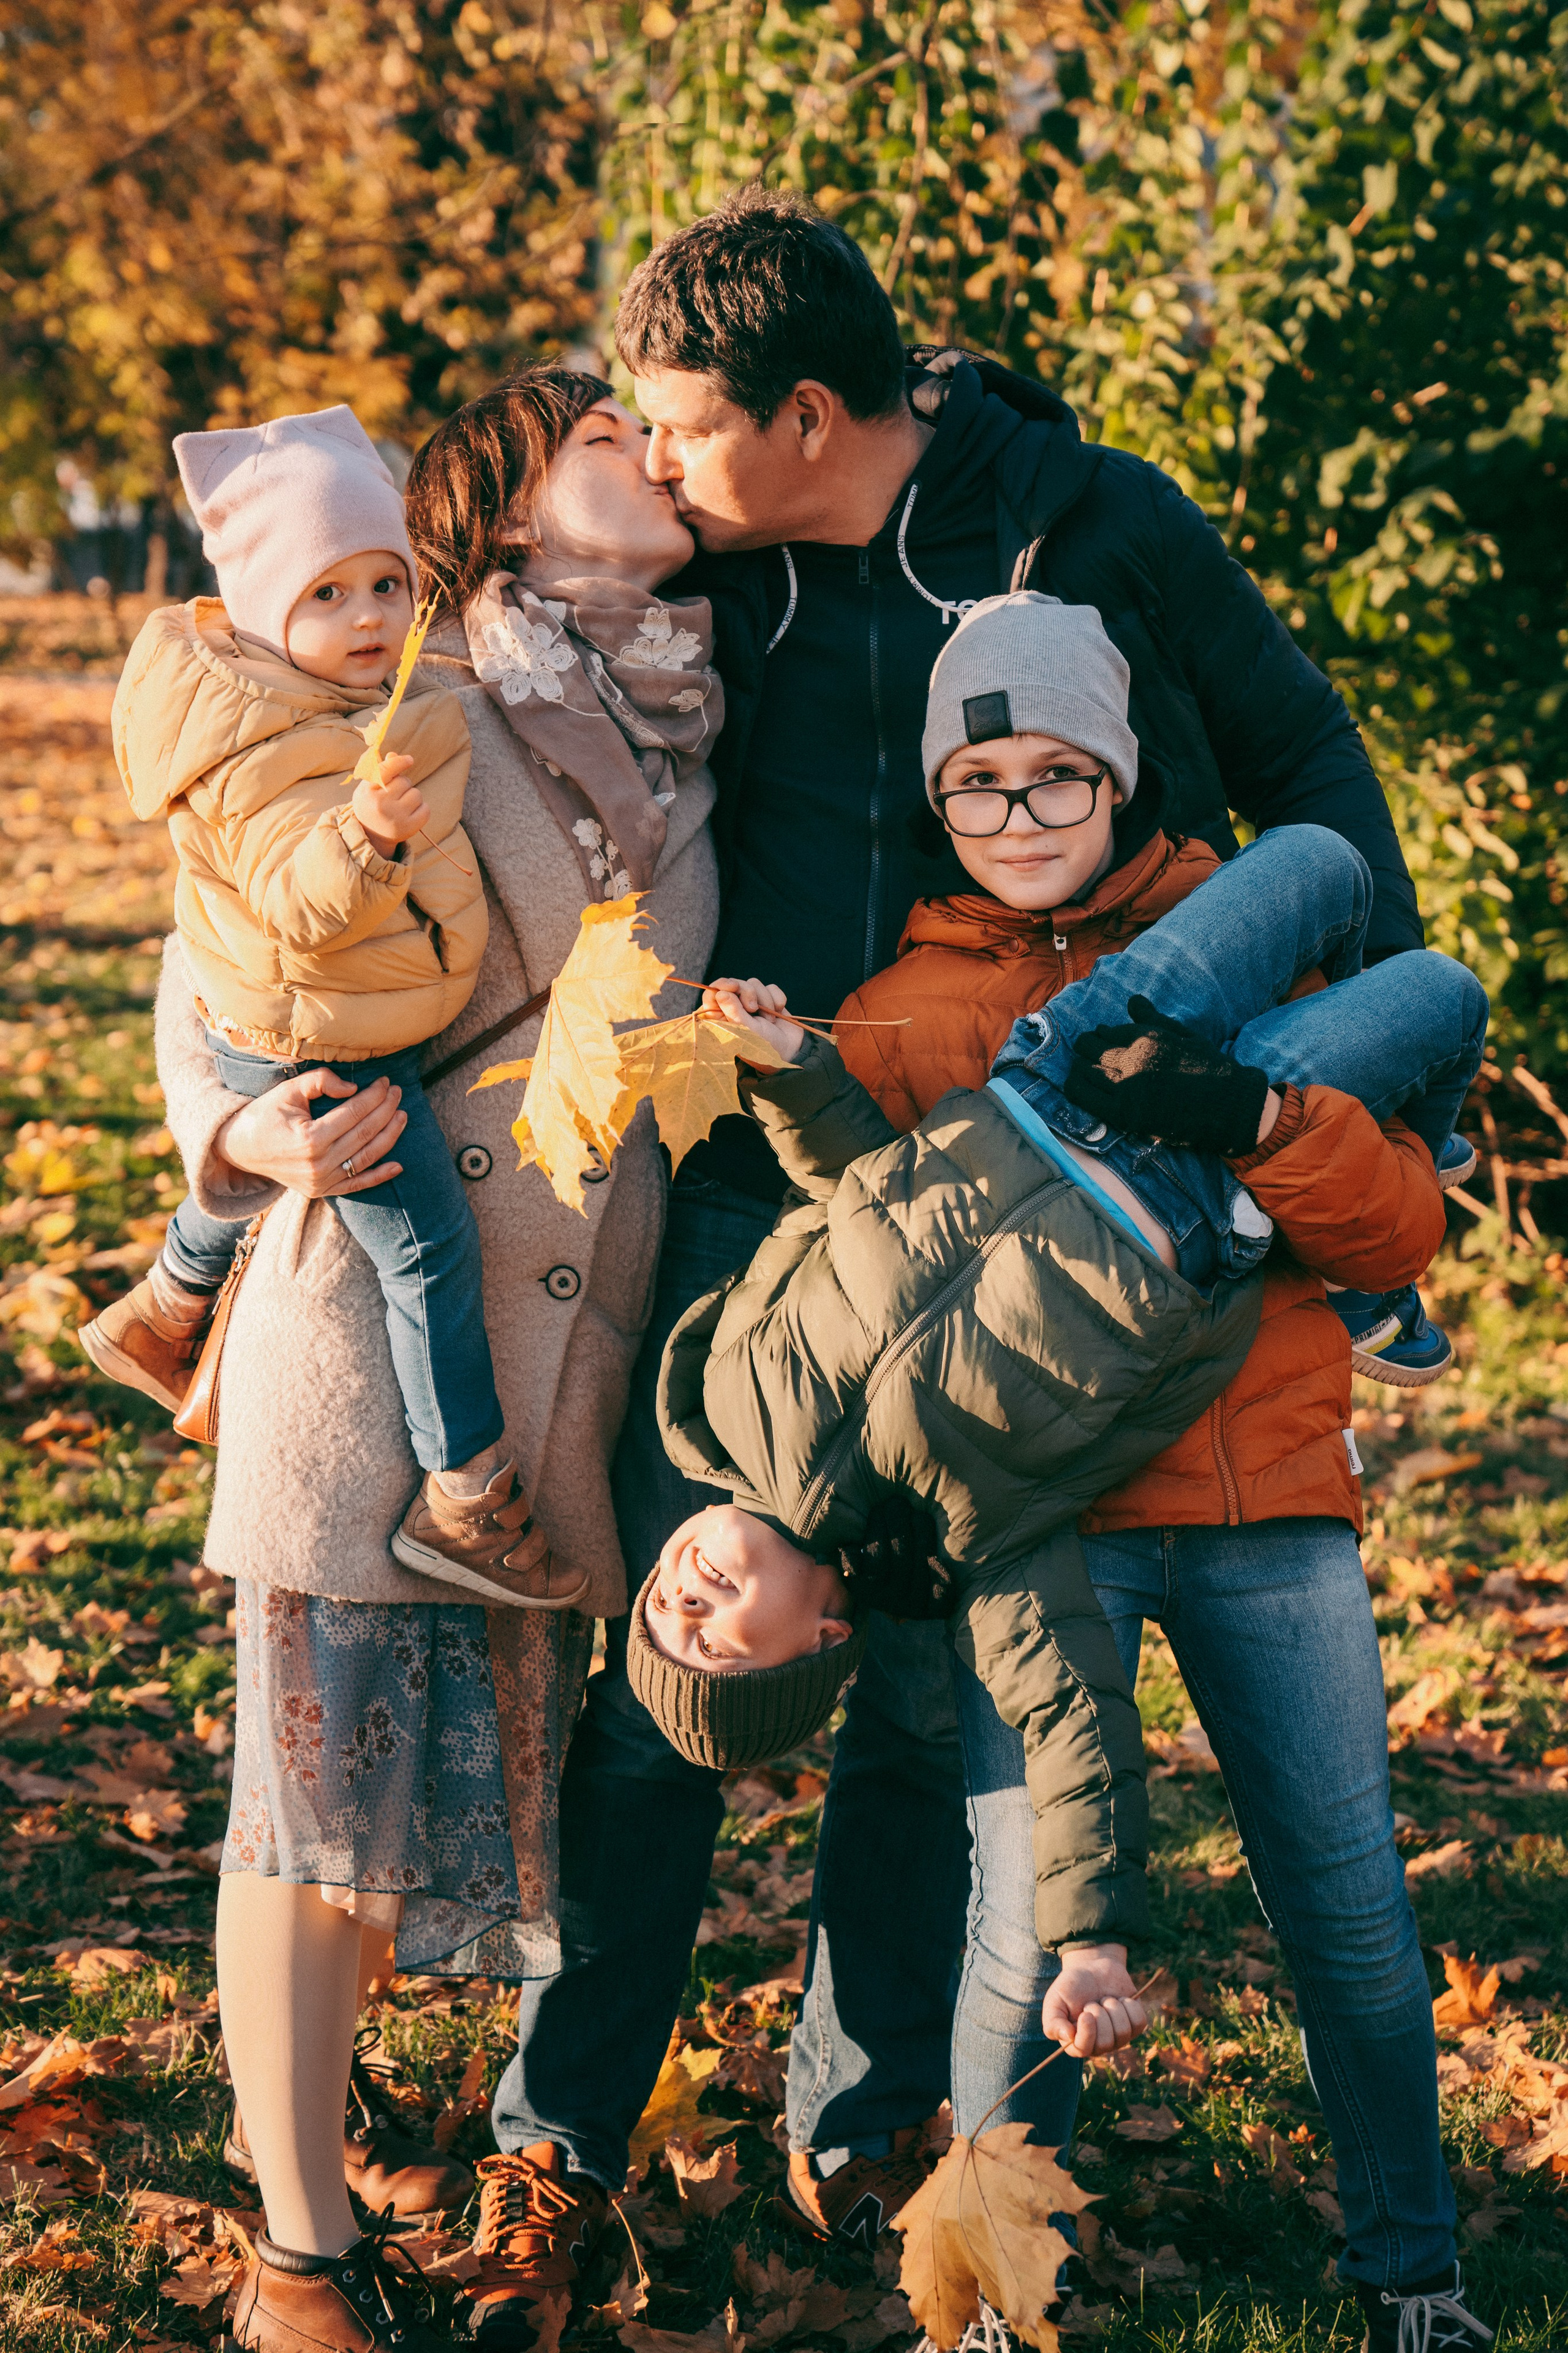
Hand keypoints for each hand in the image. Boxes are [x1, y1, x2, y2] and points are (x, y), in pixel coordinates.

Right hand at [215, 1067, 406, 1197]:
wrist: (242, 1148)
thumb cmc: (266, 1115)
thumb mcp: (289, 1091)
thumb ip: (321, 1081)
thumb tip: (354, 1088)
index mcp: (310, 1138)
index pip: (354, 1113)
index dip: (374, 1096)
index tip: (386, 1082)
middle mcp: (319, 1164)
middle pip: (365, 1133)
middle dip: (386, 1110)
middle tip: (398, 1093)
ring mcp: (322, 1181)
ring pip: (367, 1158)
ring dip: (389, 1137)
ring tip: (402, 1116)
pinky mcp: (322, 1191)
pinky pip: (357, 1185)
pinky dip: (379, 1176)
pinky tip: (398, 1166)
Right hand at [351, 751, 427, 857]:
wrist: (371, 835)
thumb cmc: (371, 804)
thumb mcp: (369, 787)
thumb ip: (381, 770)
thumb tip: (393, 755)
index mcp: (368, 791)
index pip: (385, 770)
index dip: (399, 763)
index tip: (409, 760)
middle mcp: (380, 804)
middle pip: (404, 781)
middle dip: (403, 785)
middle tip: (394, 796)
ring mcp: (395, 817)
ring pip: (416, 794)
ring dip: (412, 796)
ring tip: (401, 806)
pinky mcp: (408, 828)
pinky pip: (425, 809)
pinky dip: (422, 808)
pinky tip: (411, 813)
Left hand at [703, 976, 804, 1064]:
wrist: (791, 1051)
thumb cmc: (764, 1046)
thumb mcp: (747, 1031)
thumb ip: (733, 1012)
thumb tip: (720, 993)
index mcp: (722, 1018)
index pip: (712, 994)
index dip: (722, 985)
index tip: (734, 986)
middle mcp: (734, 1008)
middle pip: (735, 983)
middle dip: (747, 992)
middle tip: (754, 1009)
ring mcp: (752, 1003)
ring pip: (754, 984)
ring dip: (765, 1000)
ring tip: (770, 1020)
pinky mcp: (768, 1000)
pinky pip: (771, 988)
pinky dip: (777, 998)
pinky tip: (779, 1011)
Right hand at [1041, 1944, 1147, 2058]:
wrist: (1093, 1968)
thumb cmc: (1071, 1987)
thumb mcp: (1054, 2001)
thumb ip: (1053, 2022)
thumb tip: (1068, 2037)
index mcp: (1077, 2042)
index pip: (1084, 2049)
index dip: (1087, 2033)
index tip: (1085, 2014)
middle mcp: (1099, 2044)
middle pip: (1106, 2042)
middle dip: (1100, 2014)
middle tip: (1092, 2002)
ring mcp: (1119, 2037)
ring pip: (1123, 2032)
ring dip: (1113, 2007)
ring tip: (1105, 1999)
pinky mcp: (1135, 2025)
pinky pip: (1139, 2022)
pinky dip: (1129, 2005)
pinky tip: (1120, 2000)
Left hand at [1063, 993, 1273, 1156]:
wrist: (1229, 1107)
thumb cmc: (1210, 1068)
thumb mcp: (1184, 1035)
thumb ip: (1154, 1018)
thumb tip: (1132, 1000)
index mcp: (1147, 1036)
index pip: (1106, 1030)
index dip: (1101, 1036)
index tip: (1103, 1041)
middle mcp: (1133, 1058)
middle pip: (1088, 1047)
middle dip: (1086, 1049)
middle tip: (1091, 1056)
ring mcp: (1126, 1087)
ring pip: (1081, 1070)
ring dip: (1079, 1068)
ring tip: (1084, 1071)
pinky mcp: (1123, 1114)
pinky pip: (1083, 1096)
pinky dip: (1075, 1088)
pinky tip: (1078, 1087)